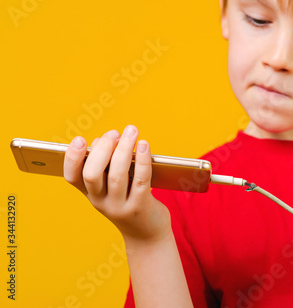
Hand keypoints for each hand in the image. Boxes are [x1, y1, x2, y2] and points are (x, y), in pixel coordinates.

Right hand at [63, 125, 170, 243]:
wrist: (146, 235)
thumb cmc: (130, 201)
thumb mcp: (113, 188)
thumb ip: (108, 166)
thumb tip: (109, 139)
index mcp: (90, 194)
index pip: (72, 177)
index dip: (72, 158)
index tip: (79, 139)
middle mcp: (101, 202)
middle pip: (92, 174)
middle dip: (102, 149)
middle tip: (114, 133)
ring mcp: (120, 206)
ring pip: (117, 175)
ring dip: (124, 149)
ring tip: (131, 132)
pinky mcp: (140, 207)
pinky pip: (141, 180)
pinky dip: (143, 160)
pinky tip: (144, 145)